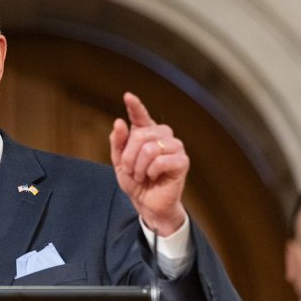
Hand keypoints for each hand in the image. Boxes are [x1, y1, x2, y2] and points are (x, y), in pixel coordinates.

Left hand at [109, 92, 188, 235]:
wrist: (147, 204)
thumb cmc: (136, 182)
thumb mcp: (119, 162)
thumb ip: (118, 142)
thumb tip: (119, 122)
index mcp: (147, 134)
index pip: (141, 116)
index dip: (135, 106)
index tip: (128, 96)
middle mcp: (163, 136)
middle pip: (140, 135)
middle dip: (129, 156)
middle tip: (131, 171)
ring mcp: (175, 147)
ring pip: (150, 148)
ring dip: (139, 166)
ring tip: (142, 175)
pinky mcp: (182, 161)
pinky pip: (161, 160)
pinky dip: (152, 171)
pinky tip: (154, 177)